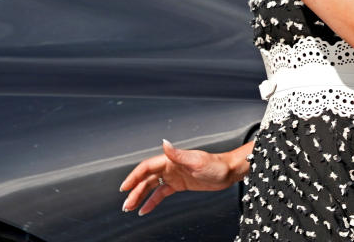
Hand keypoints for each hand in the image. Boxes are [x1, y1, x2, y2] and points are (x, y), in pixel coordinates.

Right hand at [119, 139, 238, 215]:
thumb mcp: (197, 160)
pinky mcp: (178, 184)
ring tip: (130, 208)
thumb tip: (164, 143)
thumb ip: (178, 154)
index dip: (134, 176)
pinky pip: (161, 193)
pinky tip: (146, 209)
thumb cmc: (215, 165)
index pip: (146, 168)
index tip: (125, 187)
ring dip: (140, 196)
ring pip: (151, 187)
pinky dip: (152, 201)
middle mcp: (169, 167)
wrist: (228, 172)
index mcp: (170, 160)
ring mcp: (173, 176)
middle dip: (134, 191)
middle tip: (126, 204)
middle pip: (146, 179)